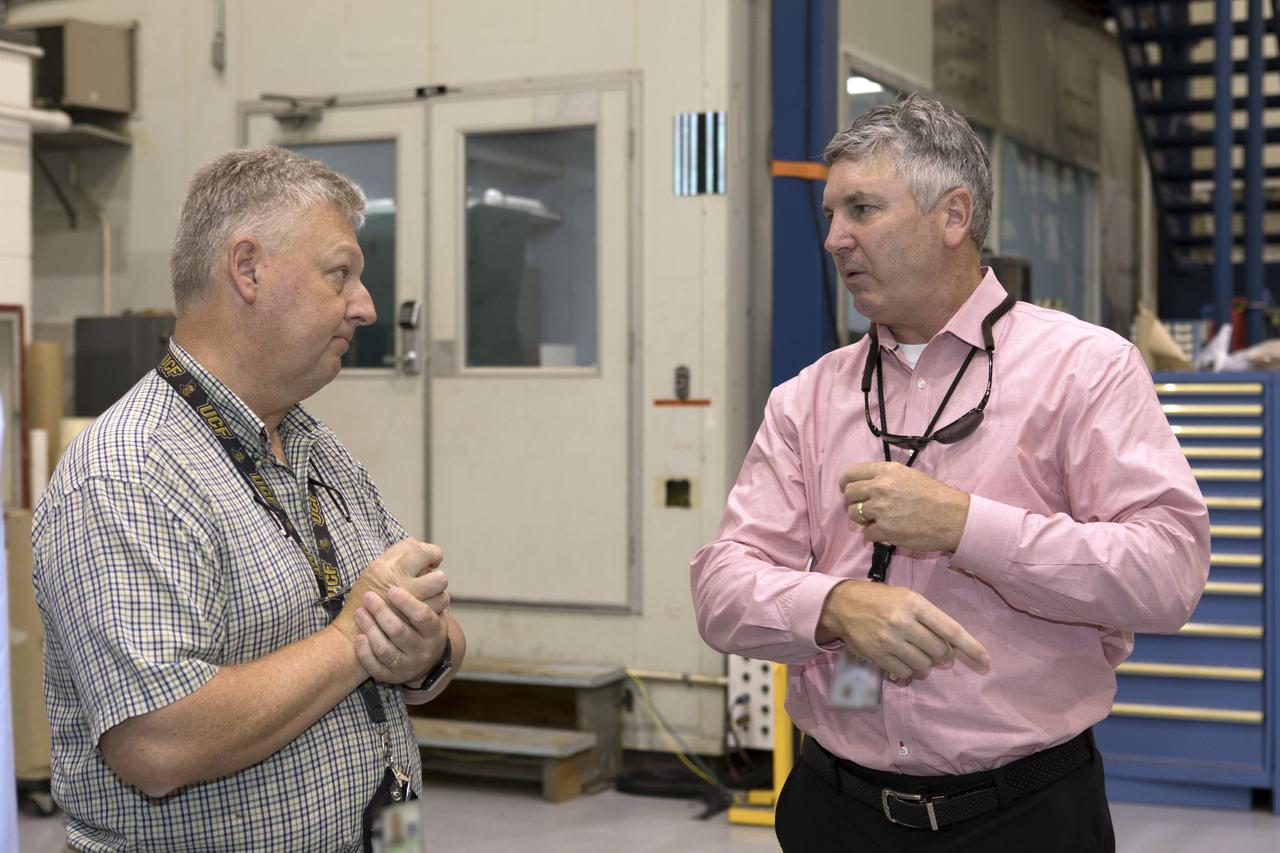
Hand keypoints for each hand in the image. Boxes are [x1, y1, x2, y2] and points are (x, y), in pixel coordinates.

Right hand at [330, 538, 441, 643]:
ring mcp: (410, 612)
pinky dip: (436, 610)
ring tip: (429, 595)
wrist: (352, 635)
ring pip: (442, 597)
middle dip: (438, 577)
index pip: (421, 552)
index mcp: (388, 571)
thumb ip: (395, 555)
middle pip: (439, 578)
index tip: (433, 557)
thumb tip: (416, 542)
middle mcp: (401, 589)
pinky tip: (428, 609)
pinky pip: (438, 614)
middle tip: (431, 579)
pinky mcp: (416, 629)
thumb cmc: (364, 598)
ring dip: (439, 595)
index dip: (433, 552)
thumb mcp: (373, 571)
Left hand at [352, 580, 449, 684]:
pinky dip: (365, 652)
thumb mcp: (431, 605)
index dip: (407, 603)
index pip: (423, 616)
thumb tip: (414, 546)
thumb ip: (423, 580)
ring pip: (386, 650)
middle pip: (401, 632)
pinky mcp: (391, 677)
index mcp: (435, 629)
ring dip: (370, 629)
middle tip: (368, 596)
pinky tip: (358, 636)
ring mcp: (407, 665)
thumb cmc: (422, 622)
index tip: (391, 589)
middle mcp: (423, 649)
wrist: (424, 657)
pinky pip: (376, 667)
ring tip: (359, 612)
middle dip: (382, 613)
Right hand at [817, 579, 989, 679]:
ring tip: (918, 653)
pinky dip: (909, 670)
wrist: (843, 604)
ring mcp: (889, 640)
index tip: (985, 660)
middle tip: (942, 655)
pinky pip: (904, 671)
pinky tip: (904, 659)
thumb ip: (930, 618)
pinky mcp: (877, 654)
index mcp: (914, 604)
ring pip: (923, 664)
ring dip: (926, 663)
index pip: (950, 629)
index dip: (970, 647)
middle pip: (938, 650)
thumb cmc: (881, 598)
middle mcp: (903, 622)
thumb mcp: (908, 598)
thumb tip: (951, 649)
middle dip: (945, 656)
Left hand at [839, 462, 969, 551]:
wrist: (952, 517)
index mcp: (886, 471)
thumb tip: (867, 484)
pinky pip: (866, 533)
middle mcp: (880, 487)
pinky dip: (874, 534)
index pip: (852, 473)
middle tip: (864, 506)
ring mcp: (880, 509)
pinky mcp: (884, 529)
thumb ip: (885, 477)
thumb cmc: (935, 495)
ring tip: (876, 519)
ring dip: (862, 518)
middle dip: (853, 501)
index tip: (847, 488)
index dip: (846, 482)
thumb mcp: (908, 475)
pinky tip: (886, 531)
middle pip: (849, 494)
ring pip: (854, 513)